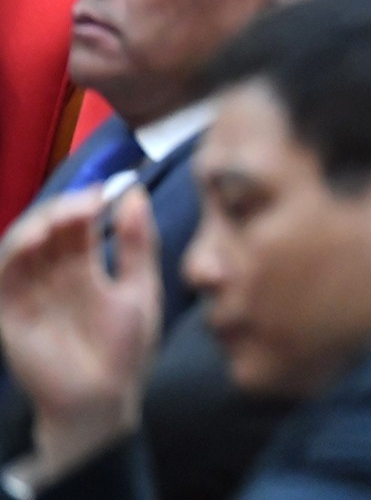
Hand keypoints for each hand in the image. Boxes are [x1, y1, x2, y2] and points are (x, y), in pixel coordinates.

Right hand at [0, 187, 160, 476]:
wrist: (106, 398)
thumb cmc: (126, 348)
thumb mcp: (140, 287)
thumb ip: (137, 243)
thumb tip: (135, 193)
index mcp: (82, 266)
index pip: (76, 224)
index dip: (87, 202)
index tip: (107, 189)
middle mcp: (52, 275)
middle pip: (47, 229)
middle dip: (63, 209)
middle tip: (88, 201)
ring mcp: (29, 293)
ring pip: (21, 246)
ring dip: (37, 226)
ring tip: (61, 217)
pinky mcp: (10, 314)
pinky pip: (4, 278)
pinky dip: (14, 254)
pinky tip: (34, 241)